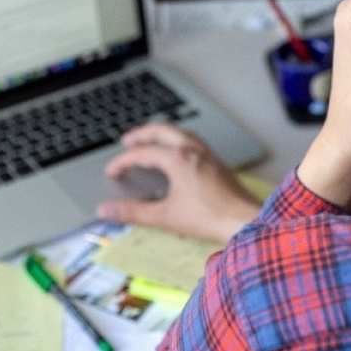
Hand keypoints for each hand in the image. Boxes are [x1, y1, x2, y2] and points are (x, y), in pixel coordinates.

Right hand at [97, 123, 261, 243]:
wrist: (245, 220)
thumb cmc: (206, 218)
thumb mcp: (165, 216)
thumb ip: (133, 212)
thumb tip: (105, 210)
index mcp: (177, 158)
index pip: (142, 153)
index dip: (123, 161)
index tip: (111, 172)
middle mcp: (192, 149)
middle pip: (162, 130)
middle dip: (142, 134)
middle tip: (127, 140)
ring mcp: (207, 153)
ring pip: (179, 132)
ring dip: (161, 133)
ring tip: (150, 141)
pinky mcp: (217, 161)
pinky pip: (191, 140)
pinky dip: (176, 139)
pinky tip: (177, 152)